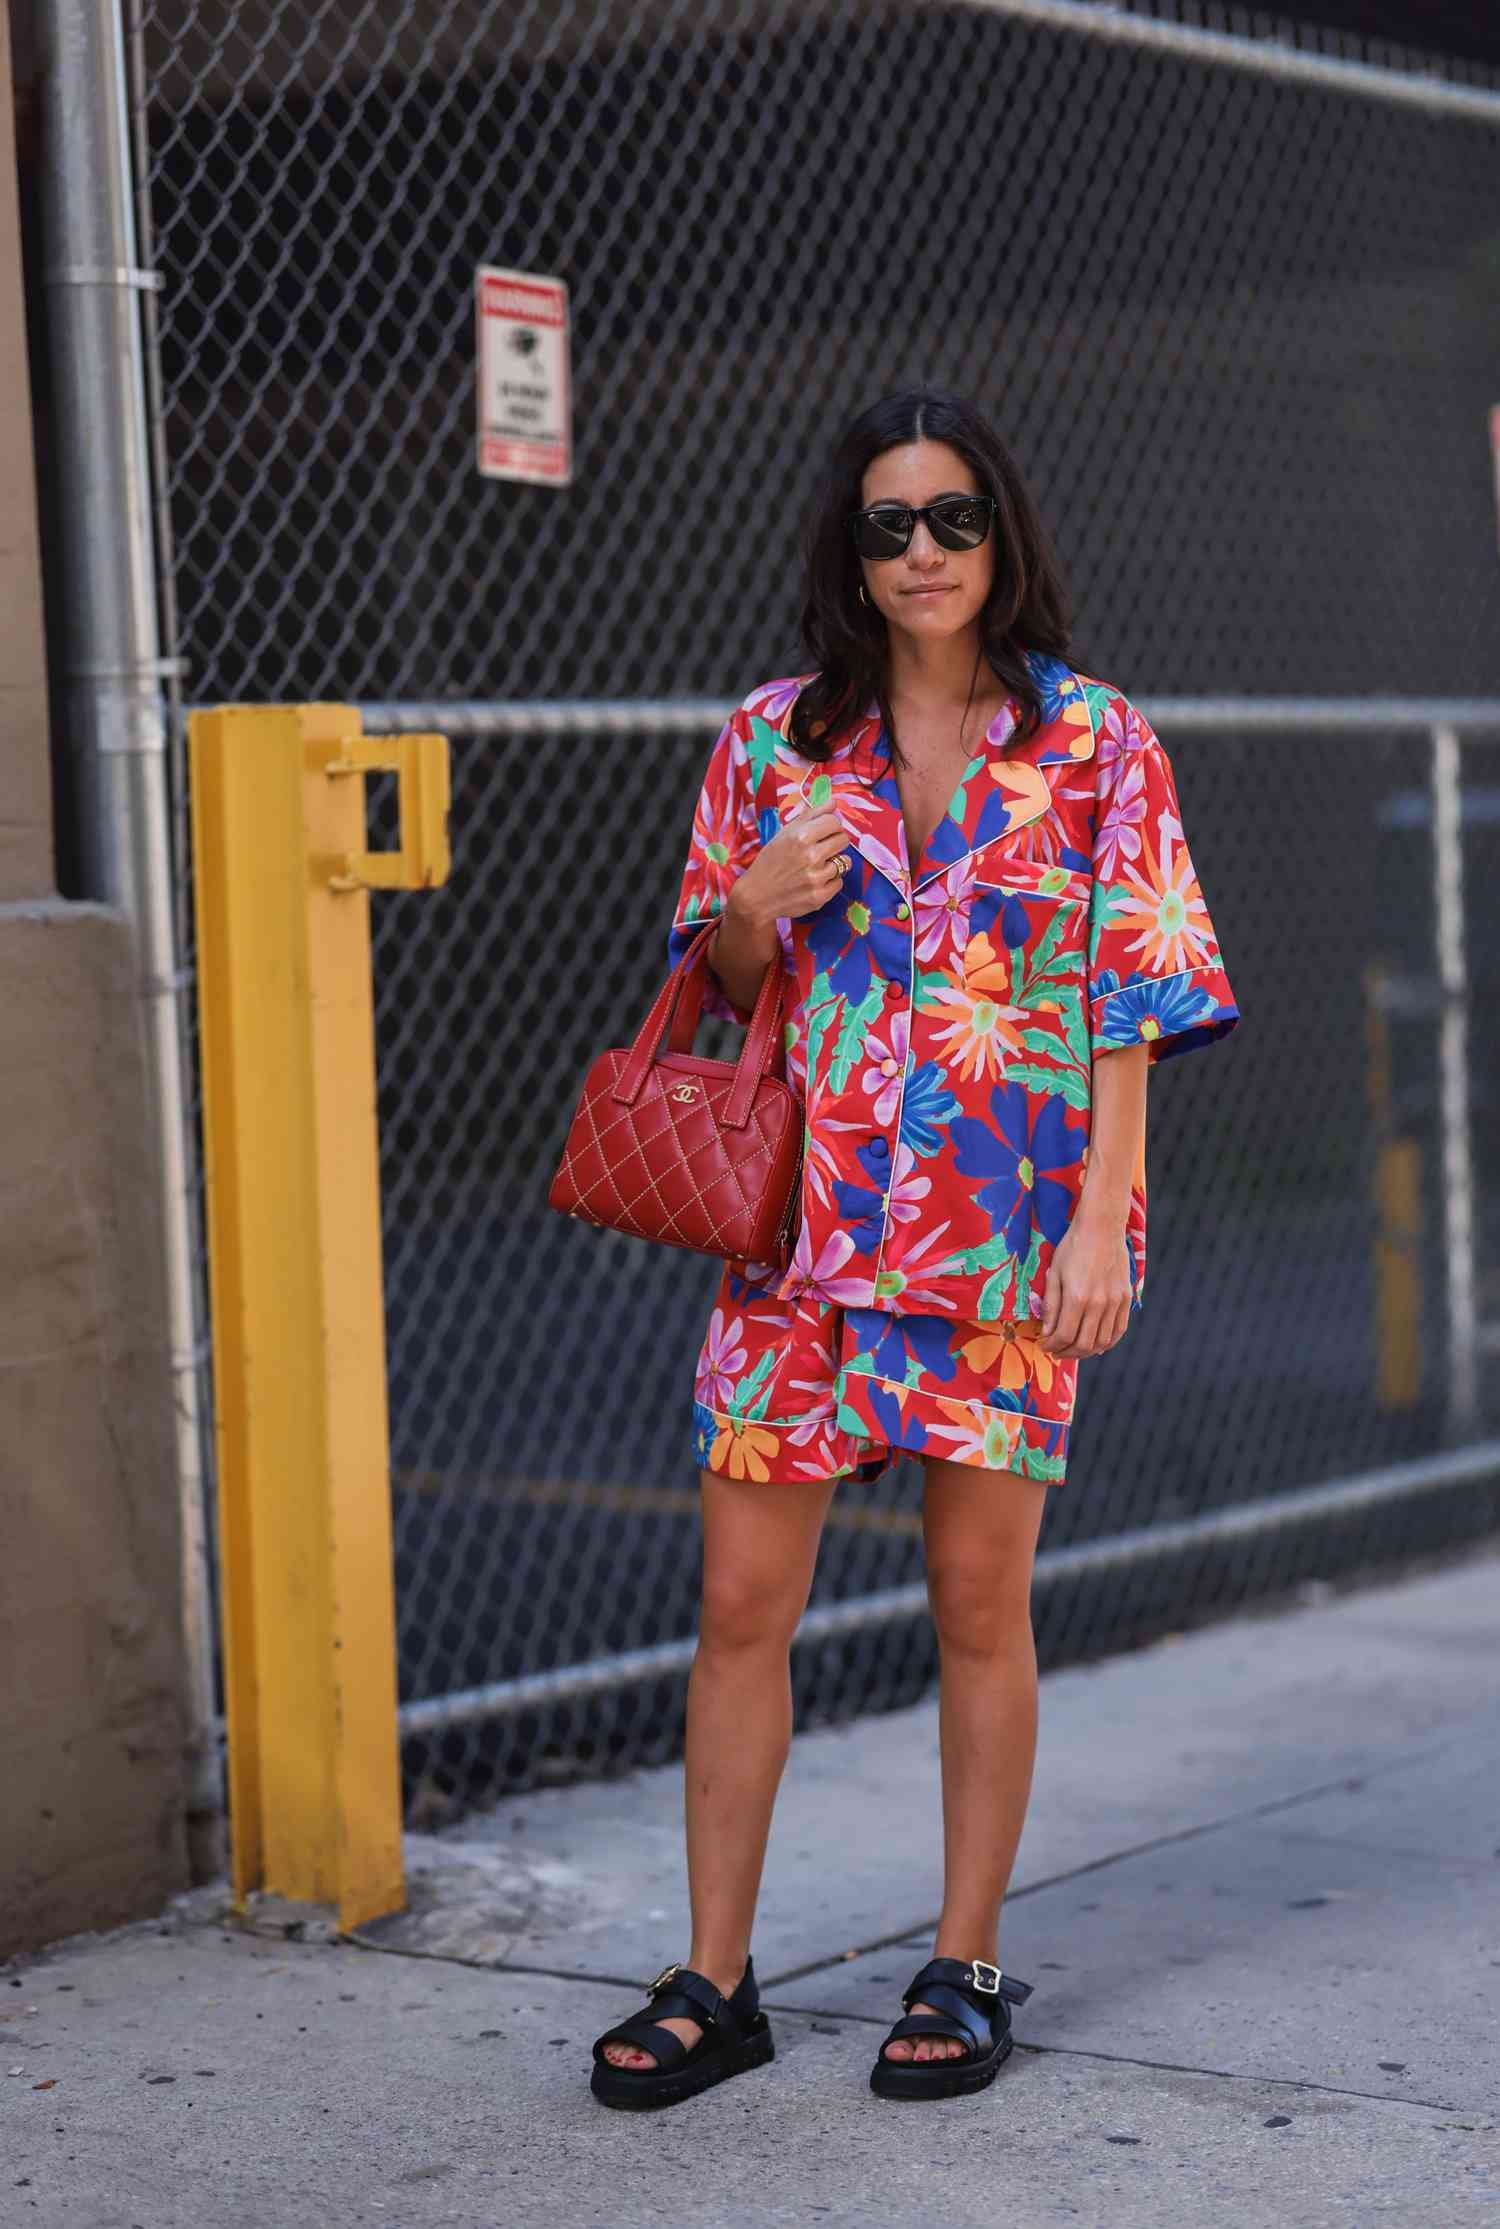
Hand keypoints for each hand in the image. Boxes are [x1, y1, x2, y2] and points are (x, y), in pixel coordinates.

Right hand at [729, 807, 850, 926]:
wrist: (757, 896)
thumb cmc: (770, 862)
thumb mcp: (784, 833)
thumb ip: (810, 815)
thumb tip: (833, 802)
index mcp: (801, 837)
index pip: (834, 822)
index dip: (830, 825)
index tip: (823, 831)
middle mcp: (811, 856)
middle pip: (843, 840)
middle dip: (834, 842)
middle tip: (821, 849)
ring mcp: (816, 878)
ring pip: (845, 862)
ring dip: (833, 863)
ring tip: (816, 867)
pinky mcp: (820, 896)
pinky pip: (839, 882)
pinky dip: (830, 881)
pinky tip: (814, 881)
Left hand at [1038, 1208, 1133, 1357]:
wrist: (1102, 1228)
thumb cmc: (1073, 1247)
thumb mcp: (1054, 1274)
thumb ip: (1051, 1306)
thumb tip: (1047, 1332)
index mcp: (1077, 1298)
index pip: (1063, 1336)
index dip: (1051, 1345)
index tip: (1044, 1345)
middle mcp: (1098, 1304)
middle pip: (1083, 1344)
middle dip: (1066, 1353)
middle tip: (1056, 1351)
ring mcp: (1115, 1303)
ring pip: (1102, 1342)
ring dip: (1085, 1352)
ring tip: (1073, 1349)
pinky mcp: (1126, 1299)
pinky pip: (1118, 1331)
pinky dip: (1107, 1343)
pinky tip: (1095, 1344)